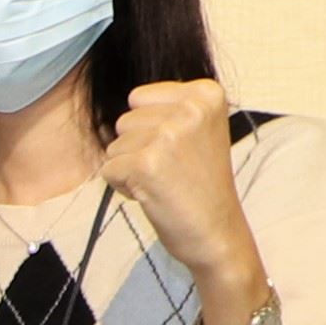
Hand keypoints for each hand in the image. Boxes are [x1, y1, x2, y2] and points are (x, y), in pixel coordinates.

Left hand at [99, 78, 248, 287]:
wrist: (216, 230)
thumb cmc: (201, 184)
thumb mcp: (198, 130)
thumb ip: (168, 109)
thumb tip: (130, 100)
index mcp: (206, 94)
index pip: (139, 97)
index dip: (147, 128)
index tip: (179, 149)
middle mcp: (190, 109)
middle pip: (124, 120)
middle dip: (136, 149)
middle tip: (170, 170)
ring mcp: (169, 135)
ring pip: (114, 145)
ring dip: (129, 168)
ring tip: (162, 181)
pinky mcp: (147, 163)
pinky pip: (108, 169)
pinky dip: (123, 186)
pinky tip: (152, 194)